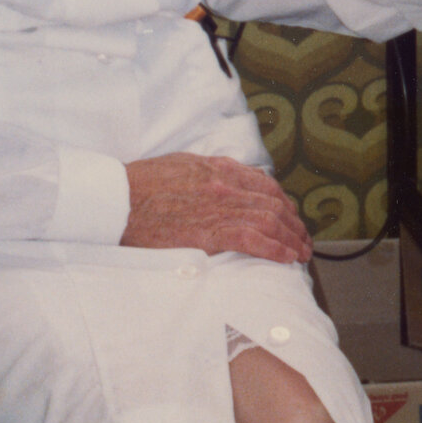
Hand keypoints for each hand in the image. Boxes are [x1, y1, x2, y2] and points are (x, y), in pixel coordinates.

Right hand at [121, 152, 311, 263]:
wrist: (116, 198)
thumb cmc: (141, 183)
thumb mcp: (182, 165)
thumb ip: (210, 171)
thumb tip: (228, 178)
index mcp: (220, 169)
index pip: (266, 186)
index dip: (285, 203)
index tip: (292, 217)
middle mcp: (226, 186)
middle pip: (274, 205)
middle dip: (294, 224)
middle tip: (304, 239)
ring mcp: (219, 208)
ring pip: (270, 222)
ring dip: (292, 239)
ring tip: (302, 253)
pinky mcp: (208, 233)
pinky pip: (253, 240)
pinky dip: (275, 249)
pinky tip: (286, 257)